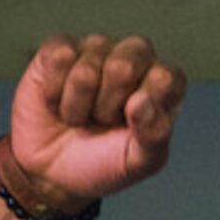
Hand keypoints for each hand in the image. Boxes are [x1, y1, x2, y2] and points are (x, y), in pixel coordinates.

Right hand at [0, 34, 185, 219]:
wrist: (53, 172)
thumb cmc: (104, 163)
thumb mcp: (138, 162)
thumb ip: (154, 136)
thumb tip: (142, 102)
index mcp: (162, 85)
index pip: (166, 77)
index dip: (145, 105)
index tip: (133, 127)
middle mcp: (133, 60)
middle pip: (123, 67)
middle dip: (107, 107)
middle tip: (103, 122)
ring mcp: (96, 49)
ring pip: (86, 69)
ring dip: (78, 106)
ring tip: (81, 117)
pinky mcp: (59, 47)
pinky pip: (59, 58)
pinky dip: (55, 93)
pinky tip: (58, 102)